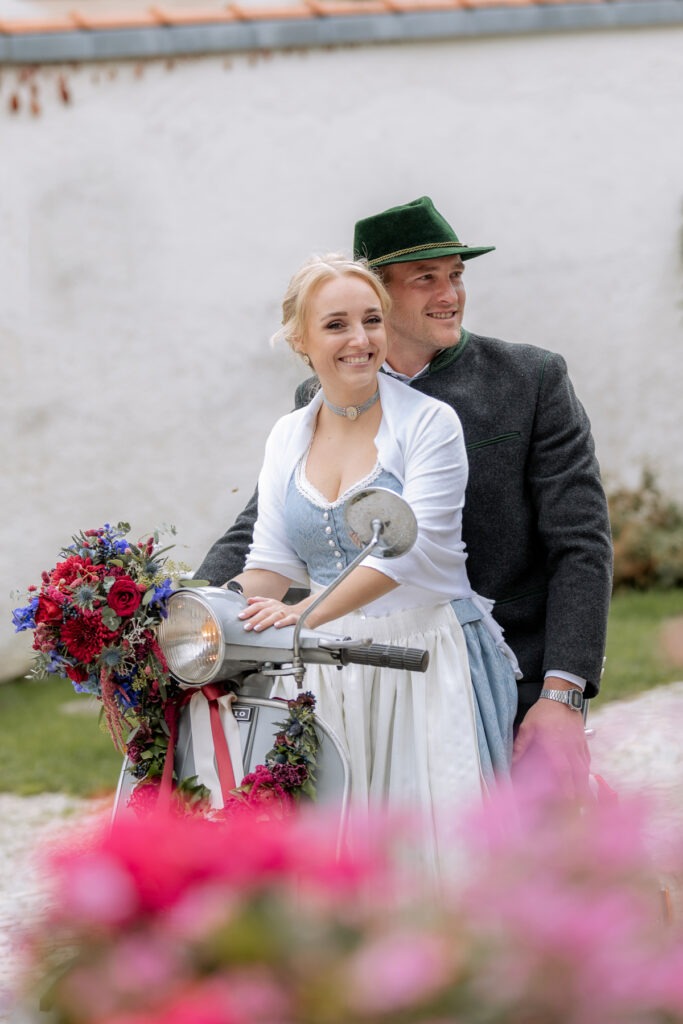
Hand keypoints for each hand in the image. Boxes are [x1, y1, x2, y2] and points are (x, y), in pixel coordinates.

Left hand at [237, 596, 299, 631]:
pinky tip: (276, 626)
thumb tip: (248, 600)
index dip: (249, 610)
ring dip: (265, 622)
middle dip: (254, 619)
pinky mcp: (295, 618)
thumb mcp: (271, 603)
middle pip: (264, 612)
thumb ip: (260, 601)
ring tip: (257, 628)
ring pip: (275, 616)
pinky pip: (289, 620)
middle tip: (246, 627)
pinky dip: (283, 622)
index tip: (240, 616)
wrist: (302, 613)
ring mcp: (286, 613)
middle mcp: (277, 607)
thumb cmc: (284, 610)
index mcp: (271, 604)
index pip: (258, 605)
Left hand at [512, 685, 590, 799]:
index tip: (567, 802)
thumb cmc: (543, 712)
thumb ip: (520, 745)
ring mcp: (579, 748)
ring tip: (583, 803)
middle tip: (577, 810)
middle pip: (578, 777)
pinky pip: (587, 763)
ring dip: (584, 787)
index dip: (566, 789)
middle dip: (579, 794)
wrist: (563, 696)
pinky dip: (586, 774)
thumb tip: (509, 762)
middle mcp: (571, 750)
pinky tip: (583, 782)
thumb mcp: (528, 726)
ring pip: (585, 772)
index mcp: (557, 747)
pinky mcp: (584, 744)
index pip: (564, 773)